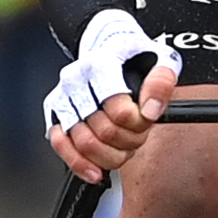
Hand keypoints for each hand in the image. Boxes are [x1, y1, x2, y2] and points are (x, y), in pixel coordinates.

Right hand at [42, 8, 173, 175]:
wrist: (107, 44)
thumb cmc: (132, 56)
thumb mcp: (159, 58)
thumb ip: (161, 82)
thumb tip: (151, 110)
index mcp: (101, 65)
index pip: (120, 112)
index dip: (139, 123)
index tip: (147, 119)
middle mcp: (76, 81)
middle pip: (104, 132)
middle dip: (129, 140)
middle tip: (138, 132)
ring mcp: (64, 98)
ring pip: (84, 143)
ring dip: (111, 154)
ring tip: (124, 145)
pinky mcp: (56, 113)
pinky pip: (62, 146)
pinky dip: (79, 164)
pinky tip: (95, 172)